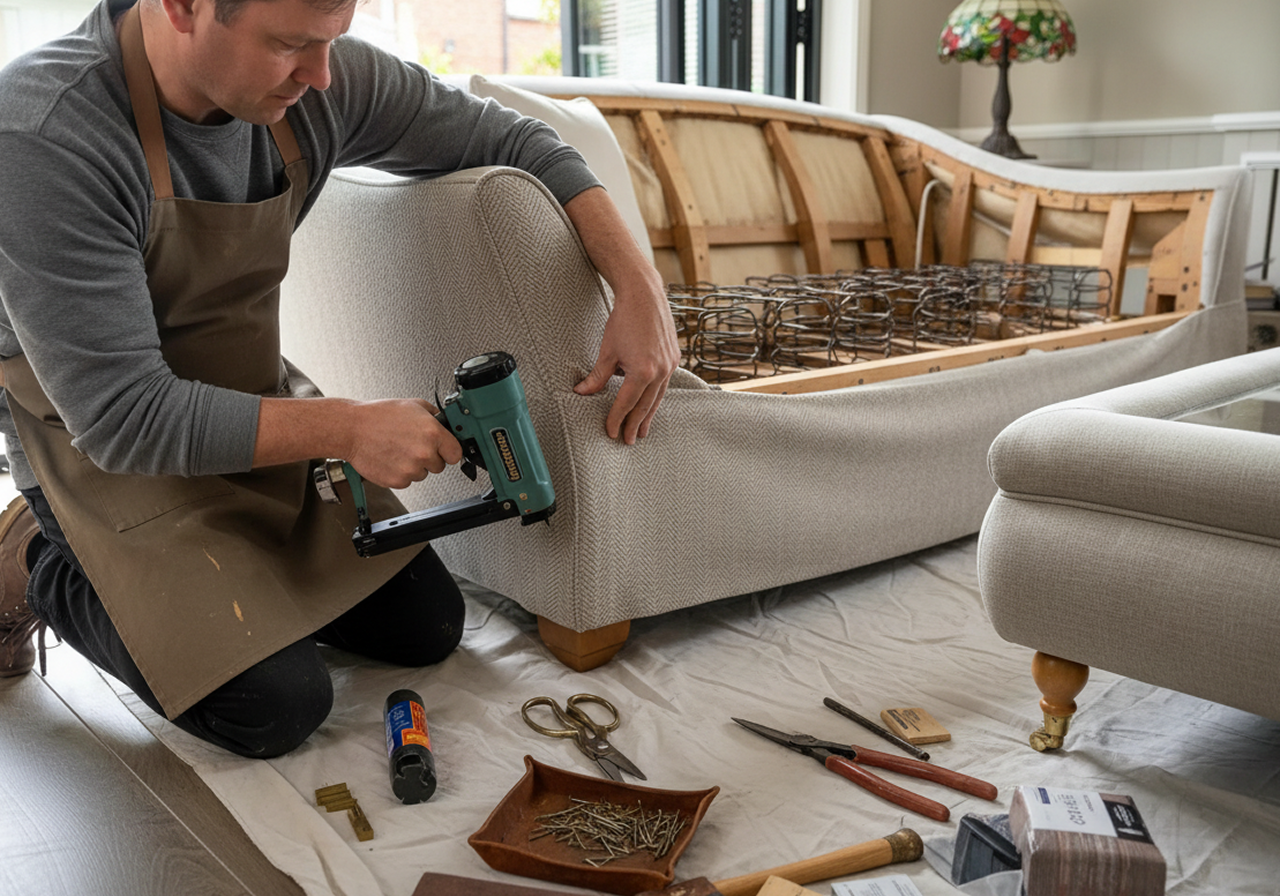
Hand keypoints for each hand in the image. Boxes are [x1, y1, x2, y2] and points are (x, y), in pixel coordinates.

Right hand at [342, 399, 462, 488]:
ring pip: (422, 474)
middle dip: (430, 457)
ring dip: (414, 465)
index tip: (444, 450)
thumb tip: (446, 423)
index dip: (449, 451)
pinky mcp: (398, 480)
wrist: (352, 429)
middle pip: (440, 466)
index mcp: (432, 433)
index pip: (456, 454)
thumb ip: (434, 416)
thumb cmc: (378, 416)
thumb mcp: (413, 405)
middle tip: (412, 445)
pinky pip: (407, 480)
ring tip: (398, 449)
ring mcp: (411, 469)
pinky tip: (390, 457)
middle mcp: (424, 453)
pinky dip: (400, 472)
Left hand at [573, 274, 679, 443]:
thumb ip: (597, 376)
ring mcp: (670, 365)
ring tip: (642, 430)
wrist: (645, 295)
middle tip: (629, 441)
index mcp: (643, 371)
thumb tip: (582, 392)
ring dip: (649, 415)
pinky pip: (665, 384)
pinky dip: (656, 397)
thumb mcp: (607, 351)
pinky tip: (651, 405)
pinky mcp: (674, 358)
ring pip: (658, 397)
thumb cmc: (624, 320)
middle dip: (635, 424)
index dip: (617, 420)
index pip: (626, 403)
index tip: (611, 433)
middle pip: (645, 406)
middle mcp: (660, 371)